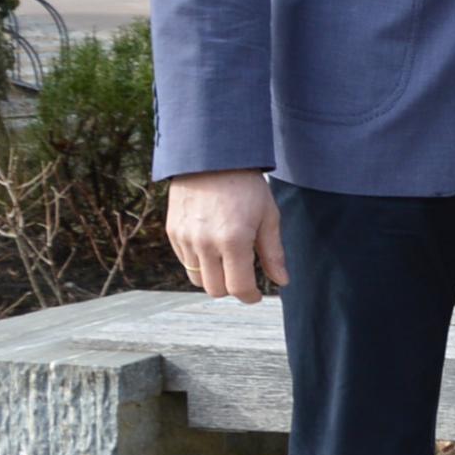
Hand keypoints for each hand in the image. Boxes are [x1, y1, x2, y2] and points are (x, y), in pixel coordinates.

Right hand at [169, 169, 283, 302]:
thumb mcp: (268, 216)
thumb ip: (273, 252)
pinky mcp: (173, 232)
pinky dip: (199, 262)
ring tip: (227, 259)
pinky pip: (185, 261)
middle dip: (232, 287)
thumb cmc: (246, 186)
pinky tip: (212, 245)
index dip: (250, 296)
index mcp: (233, 240)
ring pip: (197, 278)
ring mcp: (185, 238)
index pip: (238, 287)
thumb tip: (282, 281)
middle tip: (243, 276)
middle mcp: (205, 243)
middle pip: (216, 289)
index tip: (256, 295)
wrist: (211, 157)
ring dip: (214, 276)